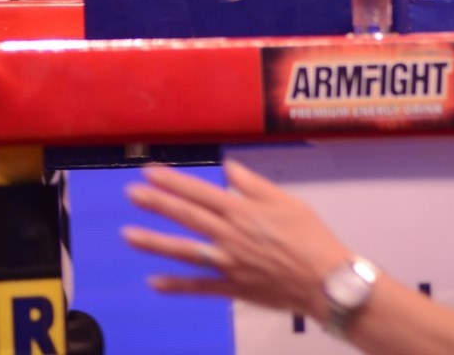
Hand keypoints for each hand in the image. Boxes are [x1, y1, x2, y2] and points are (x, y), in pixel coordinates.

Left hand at [122, 159, 353, 319]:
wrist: (325, 280)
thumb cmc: (310, 236)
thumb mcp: (287, 201)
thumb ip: (254, 185)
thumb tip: (227, 167)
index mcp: (243, 211)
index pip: (200, 192)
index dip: (173, 181)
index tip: (148, 171)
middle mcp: (230, 235)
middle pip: (187, 217)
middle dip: (157, 204)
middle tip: (131, 194)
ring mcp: (228, 263)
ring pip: (185, 251)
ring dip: (155, 243)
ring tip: (128, 235)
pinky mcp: (232, 287)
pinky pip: (199, 287)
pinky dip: (176, 285)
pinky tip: (153, 282)